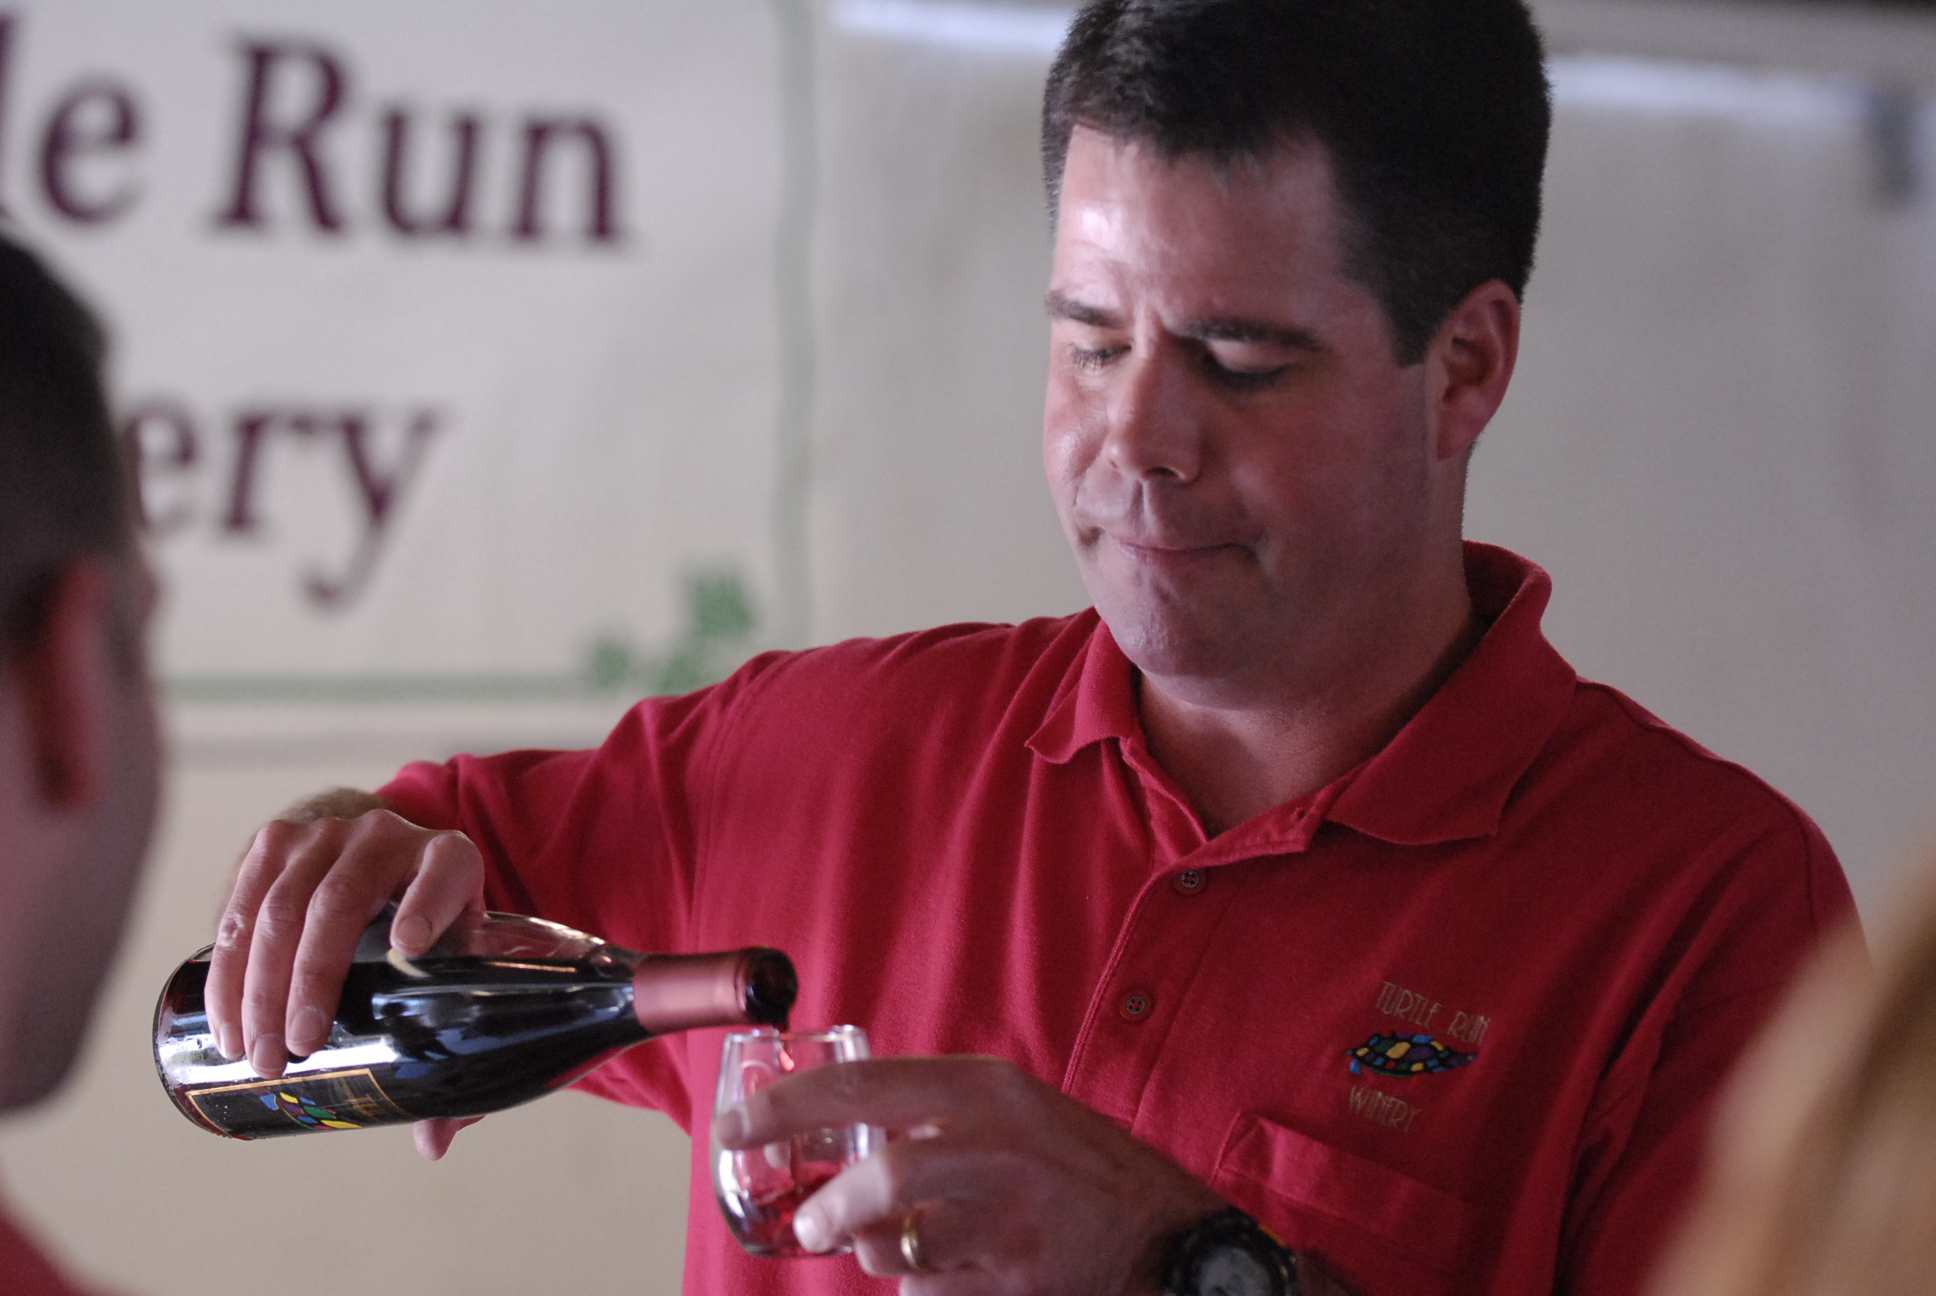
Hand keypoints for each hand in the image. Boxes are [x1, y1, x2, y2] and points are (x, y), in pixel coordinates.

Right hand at [203, 797, 484, 1084]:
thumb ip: (450, 1047)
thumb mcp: (452, 973)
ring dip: (255, 986)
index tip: (410, 947)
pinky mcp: (276, 842)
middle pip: (338, 903)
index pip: (445, 873)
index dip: (428, 905)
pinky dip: (226, 967)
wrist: (385, 864)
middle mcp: (389, 836)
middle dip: (307, 981)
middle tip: (291, 1050)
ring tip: (253, 1053)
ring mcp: (326, 834)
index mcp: (450, 860)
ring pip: (278, 907)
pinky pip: (238, 904)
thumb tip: (432, 1142)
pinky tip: (226, 1020)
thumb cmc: (431, 934)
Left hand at [716, 1054, 1225, 1293]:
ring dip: (880, 1256)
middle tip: (810, 1222)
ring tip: (900, 1247)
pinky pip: (932, 1294)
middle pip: (881, 1177)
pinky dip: (926, 1290)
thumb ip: (935, 1113)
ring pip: (897, 1248)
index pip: (862, 1086)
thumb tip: (830, 1129)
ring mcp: (1010, 1221)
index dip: (786, 1108)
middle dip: (830, 1208)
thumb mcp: (1015, 1108)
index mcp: (987, 1088)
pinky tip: (961, 1275)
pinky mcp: (1015, 1284)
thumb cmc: (1079, 1170)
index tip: (734, 1128)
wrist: (1169, 1238)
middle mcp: (998, 1146)